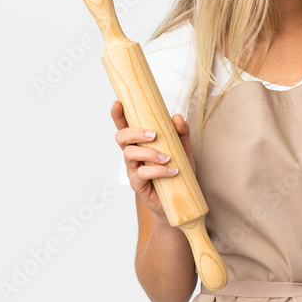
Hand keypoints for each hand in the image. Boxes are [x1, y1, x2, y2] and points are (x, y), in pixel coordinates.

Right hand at [111, 101, 196, 224]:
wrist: (181, 199)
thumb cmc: (178, 170)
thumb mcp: (184, 149)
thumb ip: (181, 132)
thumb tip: (176, 117)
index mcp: (140, 143)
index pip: (125, 126)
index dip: (118, 115)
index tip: (118, 103)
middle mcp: (133, 154)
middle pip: (121, 138)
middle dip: (135, 133)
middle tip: (153, 135)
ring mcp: (133, 169)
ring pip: (130, 155)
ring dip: (149, 153)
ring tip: (168, 158)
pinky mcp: (138, 185)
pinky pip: (142, 174)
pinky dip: (158, 171)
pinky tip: (172, 171)